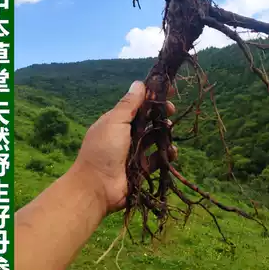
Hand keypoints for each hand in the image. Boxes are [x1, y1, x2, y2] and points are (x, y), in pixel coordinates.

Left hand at [72, 81, 175, 213]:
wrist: (96, 187)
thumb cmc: (104, 149)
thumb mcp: (115, 121)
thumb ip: (129, 104)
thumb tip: (139, 83)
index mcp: (117, 121)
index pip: (139, 105)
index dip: (153, 97)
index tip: (170, 91)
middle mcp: (126, 135)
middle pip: (149, 121)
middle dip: (161, 114)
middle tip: (171, 111)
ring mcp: (134, 153)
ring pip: (155, 139)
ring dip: (165, 134)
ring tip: (170, 132)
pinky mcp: (142, 169)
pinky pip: (158, 159)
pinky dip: (166, 155)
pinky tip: (172, 152)